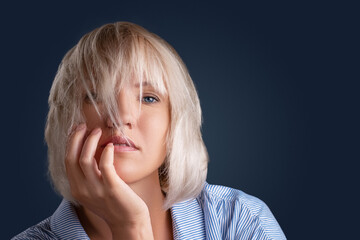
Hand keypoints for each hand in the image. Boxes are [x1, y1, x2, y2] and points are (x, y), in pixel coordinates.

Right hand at [65, 124, 153, 238]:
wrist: (128, 221)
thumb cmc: (114, 203)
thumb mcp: (95, 191)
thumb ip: (89, 176)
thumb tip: (88, 153)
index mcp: (77, 189)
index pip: (67, 161)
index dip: (70, 143)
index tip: (76, 130)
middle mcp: (82, 189)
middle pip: (71, 158)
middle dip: (76, 138)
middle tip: (84, 125)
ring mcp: (96, 189)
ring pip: (84, 159)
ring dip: (90, 141)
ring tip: (98, 131)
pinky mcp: (112, 188)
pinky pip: (105, 165)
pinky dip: (106, 152)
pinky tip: (111, 146)